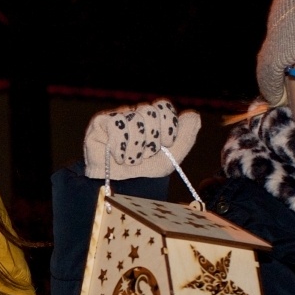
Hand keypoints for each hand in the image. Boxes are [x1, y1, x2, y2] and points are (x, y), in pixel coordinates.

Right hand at [83, 99, 199, 180]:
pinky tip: (120, 157)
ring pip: (134, 120)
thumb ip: (186, 136)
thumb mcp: (172, 156)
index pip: (163, 106)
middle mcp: (135, 113)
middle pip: (150, 112)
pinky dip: (121, 146)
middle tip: (146, 155)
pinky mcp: (100, 122)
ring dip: (136, 148)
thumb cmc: (145, 172)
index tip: (166, 144)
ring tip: (132, 160)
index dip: (168, 126)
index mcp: (153, 119)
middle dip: (151, 140)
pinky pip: (116, 125)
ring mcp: (118, 116)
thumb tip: (194, 115)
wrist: (121, 188)